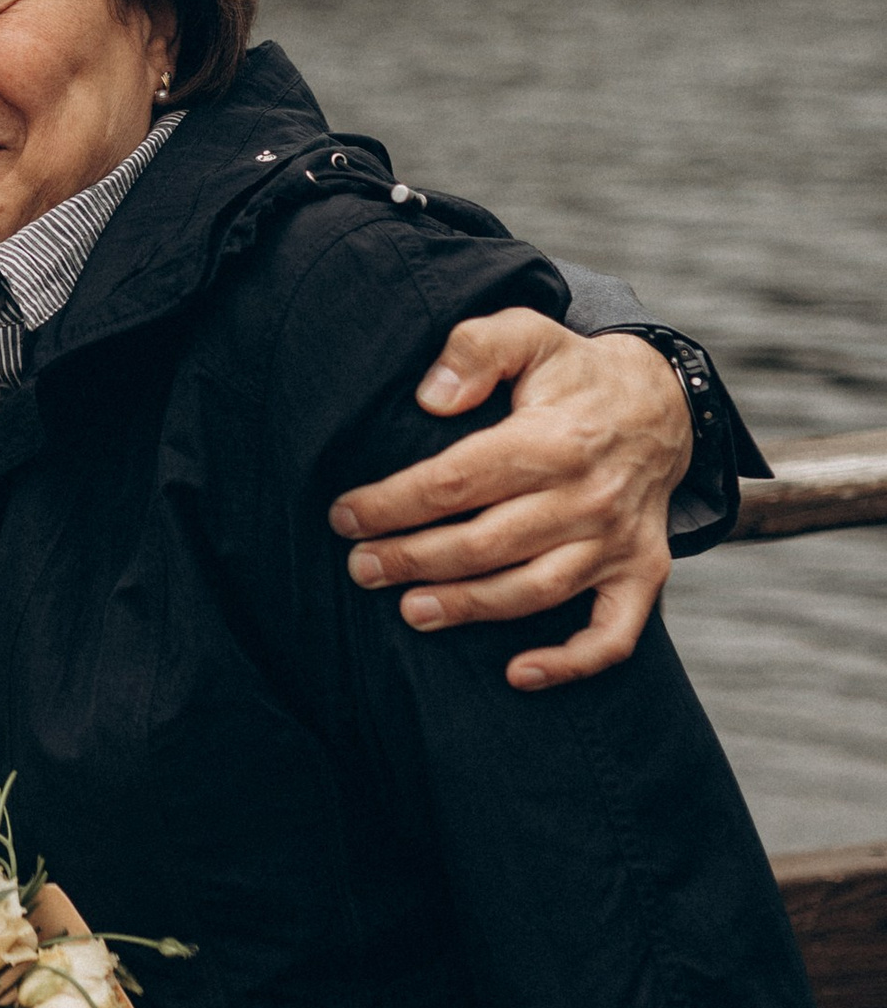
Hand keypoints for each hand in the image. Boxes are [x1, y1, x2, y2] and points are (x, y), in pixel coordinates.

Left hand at [328, 316, 689, 690]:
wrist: (662, 404)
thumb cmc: (572, 374)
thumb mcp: (528, 333)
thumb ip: (476, 349)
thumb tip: (429, 397)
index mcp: (554, 440)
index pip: (459, 481)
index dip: (395, 503)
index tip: (345, 516)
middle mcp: (591, 497)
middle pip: (487, 543)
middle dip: (414, 560)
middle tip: (361, 568)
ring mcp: (619, 542)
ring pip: (536, 591)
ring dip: (469, 608)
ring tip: (411, 612)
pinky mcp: (643, 573)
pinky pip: (614, 634)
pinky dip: (571, 662)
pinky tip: (518, 674)